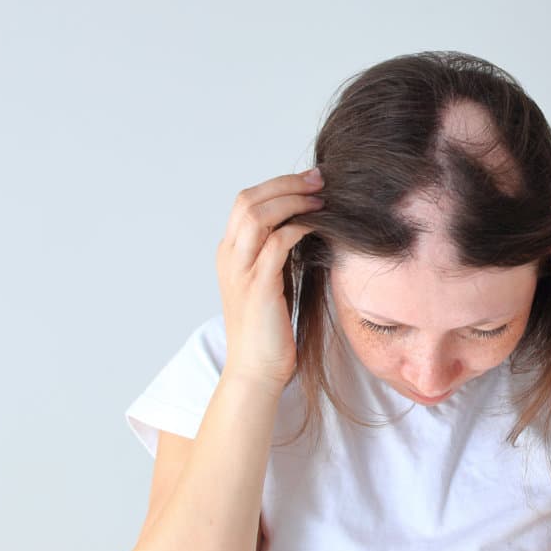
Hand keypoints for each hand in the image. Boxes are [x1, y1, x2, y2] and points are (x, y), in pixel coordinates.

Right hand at [215, 167, 325, 388]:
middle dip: (286, 183)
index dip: (278, 184)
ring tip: (321, 198)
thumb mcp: (271, 281)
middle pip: (248, 199)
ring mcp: (240, 271)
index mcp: (229, 253)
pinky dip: (298, 228)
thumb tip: (305, 223)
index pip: (246, 200)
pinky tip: (318, 226)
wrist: (256, 370)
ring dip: (292, 200)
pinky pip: (277, 243)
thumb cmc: (270, 328)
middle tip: (320, 179)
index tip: (311, 180)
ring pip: (257, 215)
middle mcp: (229, 256)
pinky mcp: (258, 286)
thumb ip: (278, 252)